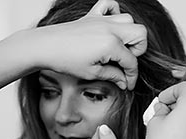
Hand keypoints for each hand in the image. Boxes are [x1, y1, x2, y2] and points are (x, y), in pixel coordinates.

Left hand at [27, 1, 147, 89]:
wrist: (45, 46)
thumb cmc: (64, 60)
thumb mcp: (92, 73)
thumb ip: (113, 76)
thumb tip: (124, 81)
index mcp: (110, 44)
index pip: (132, 61)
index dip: (132, 76)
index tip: (128, 84)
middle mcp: (109, 28)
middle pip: (140, 34)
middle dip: (138, 51)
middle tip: (124, 62)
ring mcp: (101, 19)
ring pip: (129, 19)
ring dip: (128, 34)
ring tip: (118, 48)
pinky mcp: (92, 15)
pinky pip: (110, 5)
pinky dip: (114, 13)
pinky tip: (109, 27)